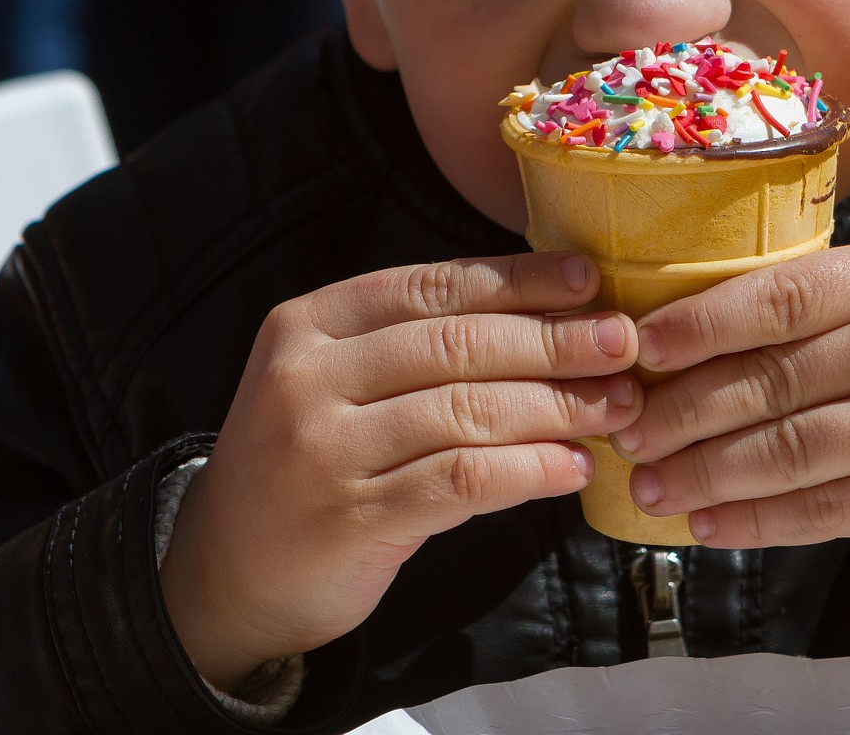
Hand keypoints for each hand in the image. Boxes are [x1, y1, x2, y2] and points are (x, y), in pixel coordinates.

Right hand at [159, 252, 639, 688]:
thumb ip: (417, 346)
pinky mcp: (350, 518)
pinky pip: (462, 480)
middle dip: (553, 340)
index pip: (433, 285)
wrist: (227, 568)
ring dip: (555, 406)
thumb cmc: (310, 460)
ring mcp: (324, 448)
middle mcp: (309, 376)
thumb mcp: (338, 382)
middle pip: (457, 343)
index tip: (588, 281)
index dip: (519, 280)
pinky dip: (529, 470)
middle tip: (623, 343)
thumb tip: (547, 315)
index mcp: (310, 323)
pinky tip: (572, 467)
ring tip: (617, 407)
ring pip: (467, 410)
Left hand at [608, 237, 849, 548]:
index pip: (778, 297)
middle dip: (684, 409)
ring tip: (650, 484)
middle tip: (625, 429)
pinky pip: (831, 508)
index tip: (640, 347)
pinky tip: (713, 522)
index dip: (699, 325)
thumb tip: (709, 328)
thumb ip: (831, 299)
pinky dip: (762, 521)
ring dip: (708, 472)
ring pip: (791, 449)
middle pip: (772, 378)